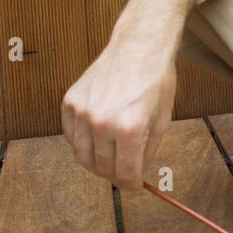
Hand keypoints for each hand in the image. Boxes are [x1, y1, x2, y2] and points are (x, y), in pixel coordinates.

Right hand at [60, 37, 177, 190]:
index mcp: (130, 128)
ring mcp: (82, 111)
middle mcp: (102, 122)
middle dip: (115, 175)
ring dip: (96, 162)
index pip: (125, 173)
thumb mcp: (162, 120)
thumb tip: (135, 174)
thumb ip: (147, 151)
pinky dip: (82, 141)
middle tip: (123, 172)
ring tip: (110, 156)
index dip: (131, 184)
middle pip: (102, 168)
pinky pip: (71, 135)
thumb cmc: (155, 80)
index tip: (134, 185)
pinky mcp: (70, 102)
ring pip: (82, 155)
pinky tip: (97, 135)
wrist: (138, 46)